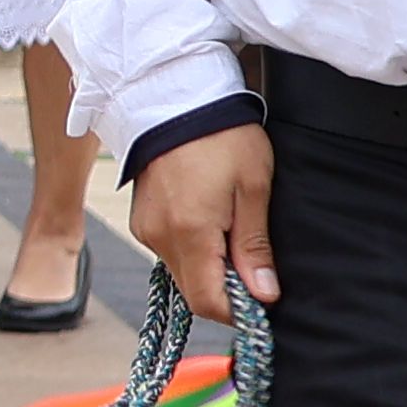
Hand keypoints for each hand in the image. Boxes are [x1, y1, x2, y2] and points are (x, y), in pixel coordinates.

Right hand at [128, 122, 275, 309]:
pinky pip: (169, 250)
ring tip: (232, 229)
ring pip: (182, 272)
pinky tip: (209, 219)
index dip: (239, 311)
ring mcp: (145, 228)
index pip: (209, 303)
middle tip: (253, 260)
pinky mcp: (141, 218)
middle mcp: (160, 237)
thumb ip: (255, 246)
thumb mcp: (253, 188)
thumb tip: (265, 294)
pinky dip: (192, 248)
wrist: (178, 95)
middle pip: (194, 291)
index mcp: (190, 233)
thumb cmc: (222, 136)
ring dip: (209, 267)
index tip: (263, 299)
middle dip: (226, 288)